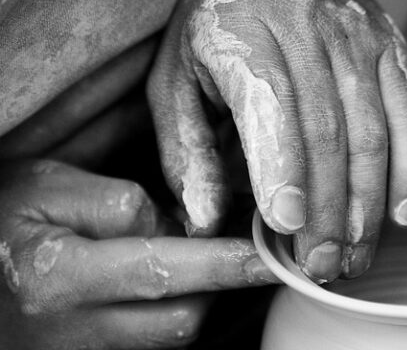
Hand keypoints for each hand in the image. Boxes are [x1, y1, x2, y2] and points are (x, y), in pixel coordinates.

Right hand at [0, 160, 276, 348]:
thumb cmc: (3, 218)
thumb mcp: (45, 187)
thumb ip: (116, 203)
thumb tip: (181, 227)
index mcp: (58, 279)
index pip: (162, 272)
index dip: (221, 262)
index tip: (265, 255)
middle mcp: (74, 331)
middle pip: (180, 319)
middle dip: (216, 282)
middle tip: (238, 247)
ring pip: (171, 334)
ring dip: (198, 294)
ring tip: (198, 257)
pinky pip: (152, 340)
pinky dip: (174, 307)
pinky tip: (171, 278)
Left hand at [148, 0, 406, 281]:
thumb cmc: (215, 26)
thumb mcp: (174, 75)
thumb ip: (186, 146)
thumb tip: (203, 220)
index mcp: (245, 32)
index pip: (272, 106)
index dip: (282, 169)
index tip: (286, 227)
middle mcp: (309, 30)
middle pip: (328, 132)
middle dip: (326, 209)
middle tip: (320, 265)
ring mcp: (359, 38)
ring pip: (373, 131)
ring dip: (368, 204)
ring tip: (355, 257)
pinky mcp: (392, 47)